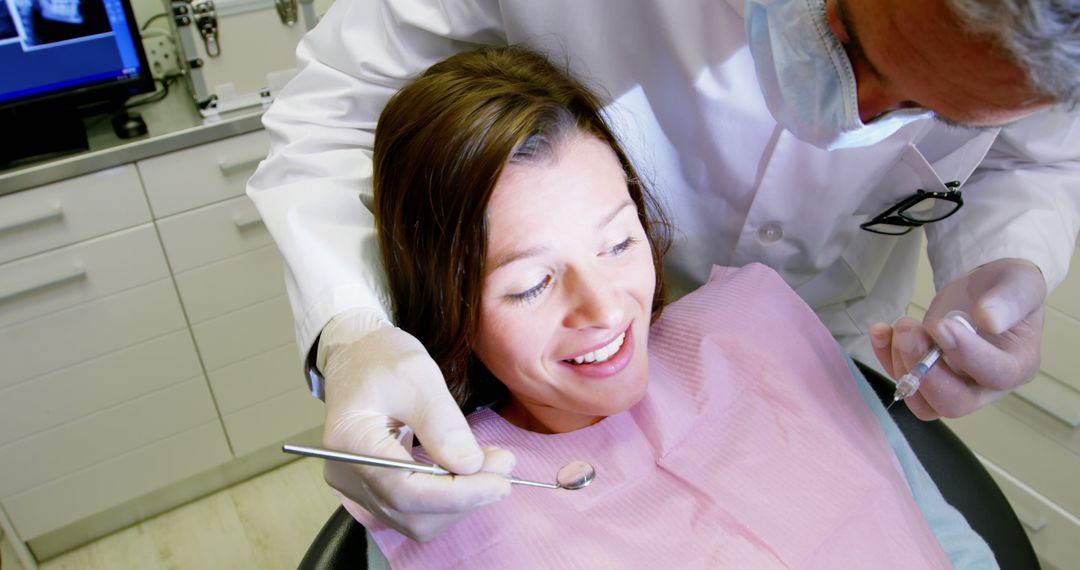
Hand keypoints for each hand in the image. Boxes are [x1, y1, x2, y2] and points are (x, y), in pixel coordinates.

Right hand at [321, 324, 513, 540]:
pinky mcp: (371, 488)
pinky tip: (468, 473)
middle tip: (504, 466)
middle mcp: (346, 474)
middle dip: (465, 498)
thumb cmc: (381, 357)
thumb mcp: (417, 374)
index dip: (457, 495)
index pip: (406, 491)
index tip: (500, 481)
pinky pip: (411, 509)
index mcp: (351, 443)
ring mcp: (356, 485)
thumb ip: (442, 423)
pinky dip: (446, 499)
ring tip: (491, 467)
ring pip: (414, 519)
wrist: (355, 356)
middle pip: (411, 513)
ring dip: (459, 501)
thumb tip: (471, 466)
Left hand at [869, 258, 1045, 419]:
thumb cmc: (1007, 289)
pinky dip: (885, 357)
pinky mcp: (927, 376)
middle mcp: (987, 386)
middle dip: (924, 370)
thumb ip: (1009, 300)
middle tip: (908, 330)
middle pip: (953, 402)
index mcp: (1018, 365)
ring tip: (901, 326)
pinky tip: (881, 331)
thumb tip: (988, 320)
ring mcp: (954, 385)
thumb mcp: (1019, 283)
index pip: (994, 374)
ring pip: (923, 402)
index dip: (964, 353)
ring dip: (901, 365)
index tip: (941, 325)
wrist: (984, 291)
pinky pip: (903, 381)